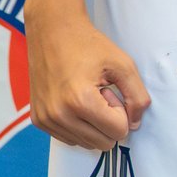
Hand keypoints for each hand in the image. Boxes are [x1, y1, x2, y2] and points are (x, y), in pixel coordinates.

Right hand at [26, 6, 149, 150]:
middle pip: (103, 143)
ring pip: (86, 144)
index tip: (111, 91)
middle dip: (108, 120)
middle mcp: (59, 115)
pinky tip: (73, 100)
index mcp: (80, 101)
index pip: (119, 132)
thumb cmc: (88, 45)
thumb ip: (137, 97)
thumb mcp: (124, 65)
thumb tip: (135, 125)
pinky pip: (69, 138)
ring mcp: (46, 119)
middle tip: (100, 93)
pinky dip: (78, 125)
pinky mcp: (38, 121)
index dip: (122, 112)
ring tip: (85, 95)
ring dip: (93, 124)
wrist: (53, 31)